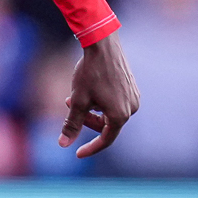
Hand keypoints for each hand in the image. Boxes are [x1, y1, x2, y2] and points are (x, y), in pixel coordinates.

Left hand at [58, 35, 137, 158]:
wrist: (103, 44)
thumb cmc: (90, 72)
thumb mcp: (78, 101)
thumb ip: (72, 124)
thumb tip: (63, 145)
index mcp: (120, 116)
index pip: (105, 140)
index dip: (90, 148)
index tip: (77, 153)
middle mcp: (131, 108)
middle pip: (106, 126)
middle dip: (86, 120)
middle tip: (68, 104)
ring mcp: (134, 97)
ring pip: (109, 113)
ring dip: (91, 110)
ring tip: (75, 95)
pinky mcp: (132, 87)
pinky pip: (115, 102)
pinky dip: (100, 102)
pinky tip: (89, 88)